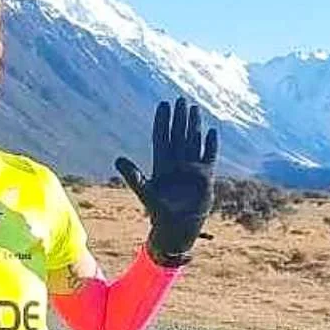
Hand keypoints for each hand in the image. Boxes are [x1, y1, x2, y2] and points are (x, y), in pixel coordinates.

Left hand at [114, 97, 218, 265]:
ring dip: (194, 126)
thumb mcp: (146, 193)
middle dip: (179, 118)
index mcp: (161, 166)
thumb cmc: (160, 214)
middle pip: (178, 136)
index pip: (162, 138)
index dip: (163, 122)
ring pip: (193, 142)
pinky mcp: (205, 177)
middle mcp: (176, 164)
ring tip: (195, 109)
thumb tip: (118, 159)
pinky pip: (209, 157)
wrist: (178, 230)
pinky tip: (211, 133)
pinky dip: (211, 146)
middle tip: (181, 100)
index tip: (163, 104)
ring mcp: (191, 170)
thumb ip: (133, 176)